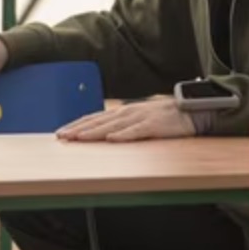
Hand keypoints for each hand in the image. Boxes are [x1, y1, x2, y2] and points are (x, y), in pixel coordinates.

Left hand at [57, 98, 195, 142]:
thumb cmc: (161, 118)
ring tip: (79, 137)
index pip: (93, 118)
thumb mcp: (136, 119)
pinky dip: (124, 135)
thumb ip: (119, 126)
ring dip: (94, 132)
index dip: (76, 125)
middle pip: (98, 121)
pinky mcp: (153, 125)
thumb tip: (101, 135)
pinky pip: (136, 131)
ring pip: (112, 126)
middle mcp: (126, 113)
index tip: (60, 133)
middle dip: (78, 129)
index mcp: (121, 113)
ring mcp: (139, 118)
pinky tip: (112, 139)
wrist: (188, 111)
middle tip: (61, 136)